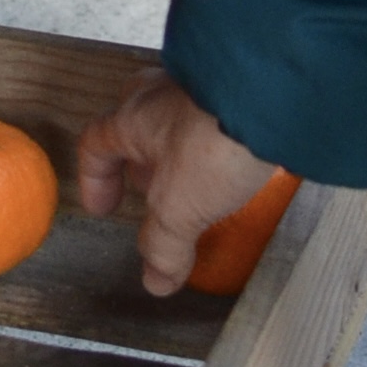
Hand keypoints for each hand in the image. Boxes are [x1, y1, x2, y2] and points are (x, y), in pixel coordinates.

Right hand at [79, 70, 281, 295]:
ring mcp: (198, 86)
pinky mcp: (237, 88)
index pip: (96, 146)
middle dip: (140, 162)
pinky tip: (236, 161)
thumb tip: (154, 281)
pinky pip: (214, 117)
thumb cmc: (213, 139)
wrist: (271, 94)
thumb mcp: (180, 206)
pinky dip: (216, 141)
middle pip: (134, 128)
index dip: (95, 181)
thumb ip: (165, 244)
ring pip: (174, 119)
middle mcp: (158, 96)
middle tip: (151, 191)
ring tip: (196, 181)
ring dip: (177, 150)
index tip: (103, 208)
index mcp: (131, 119)